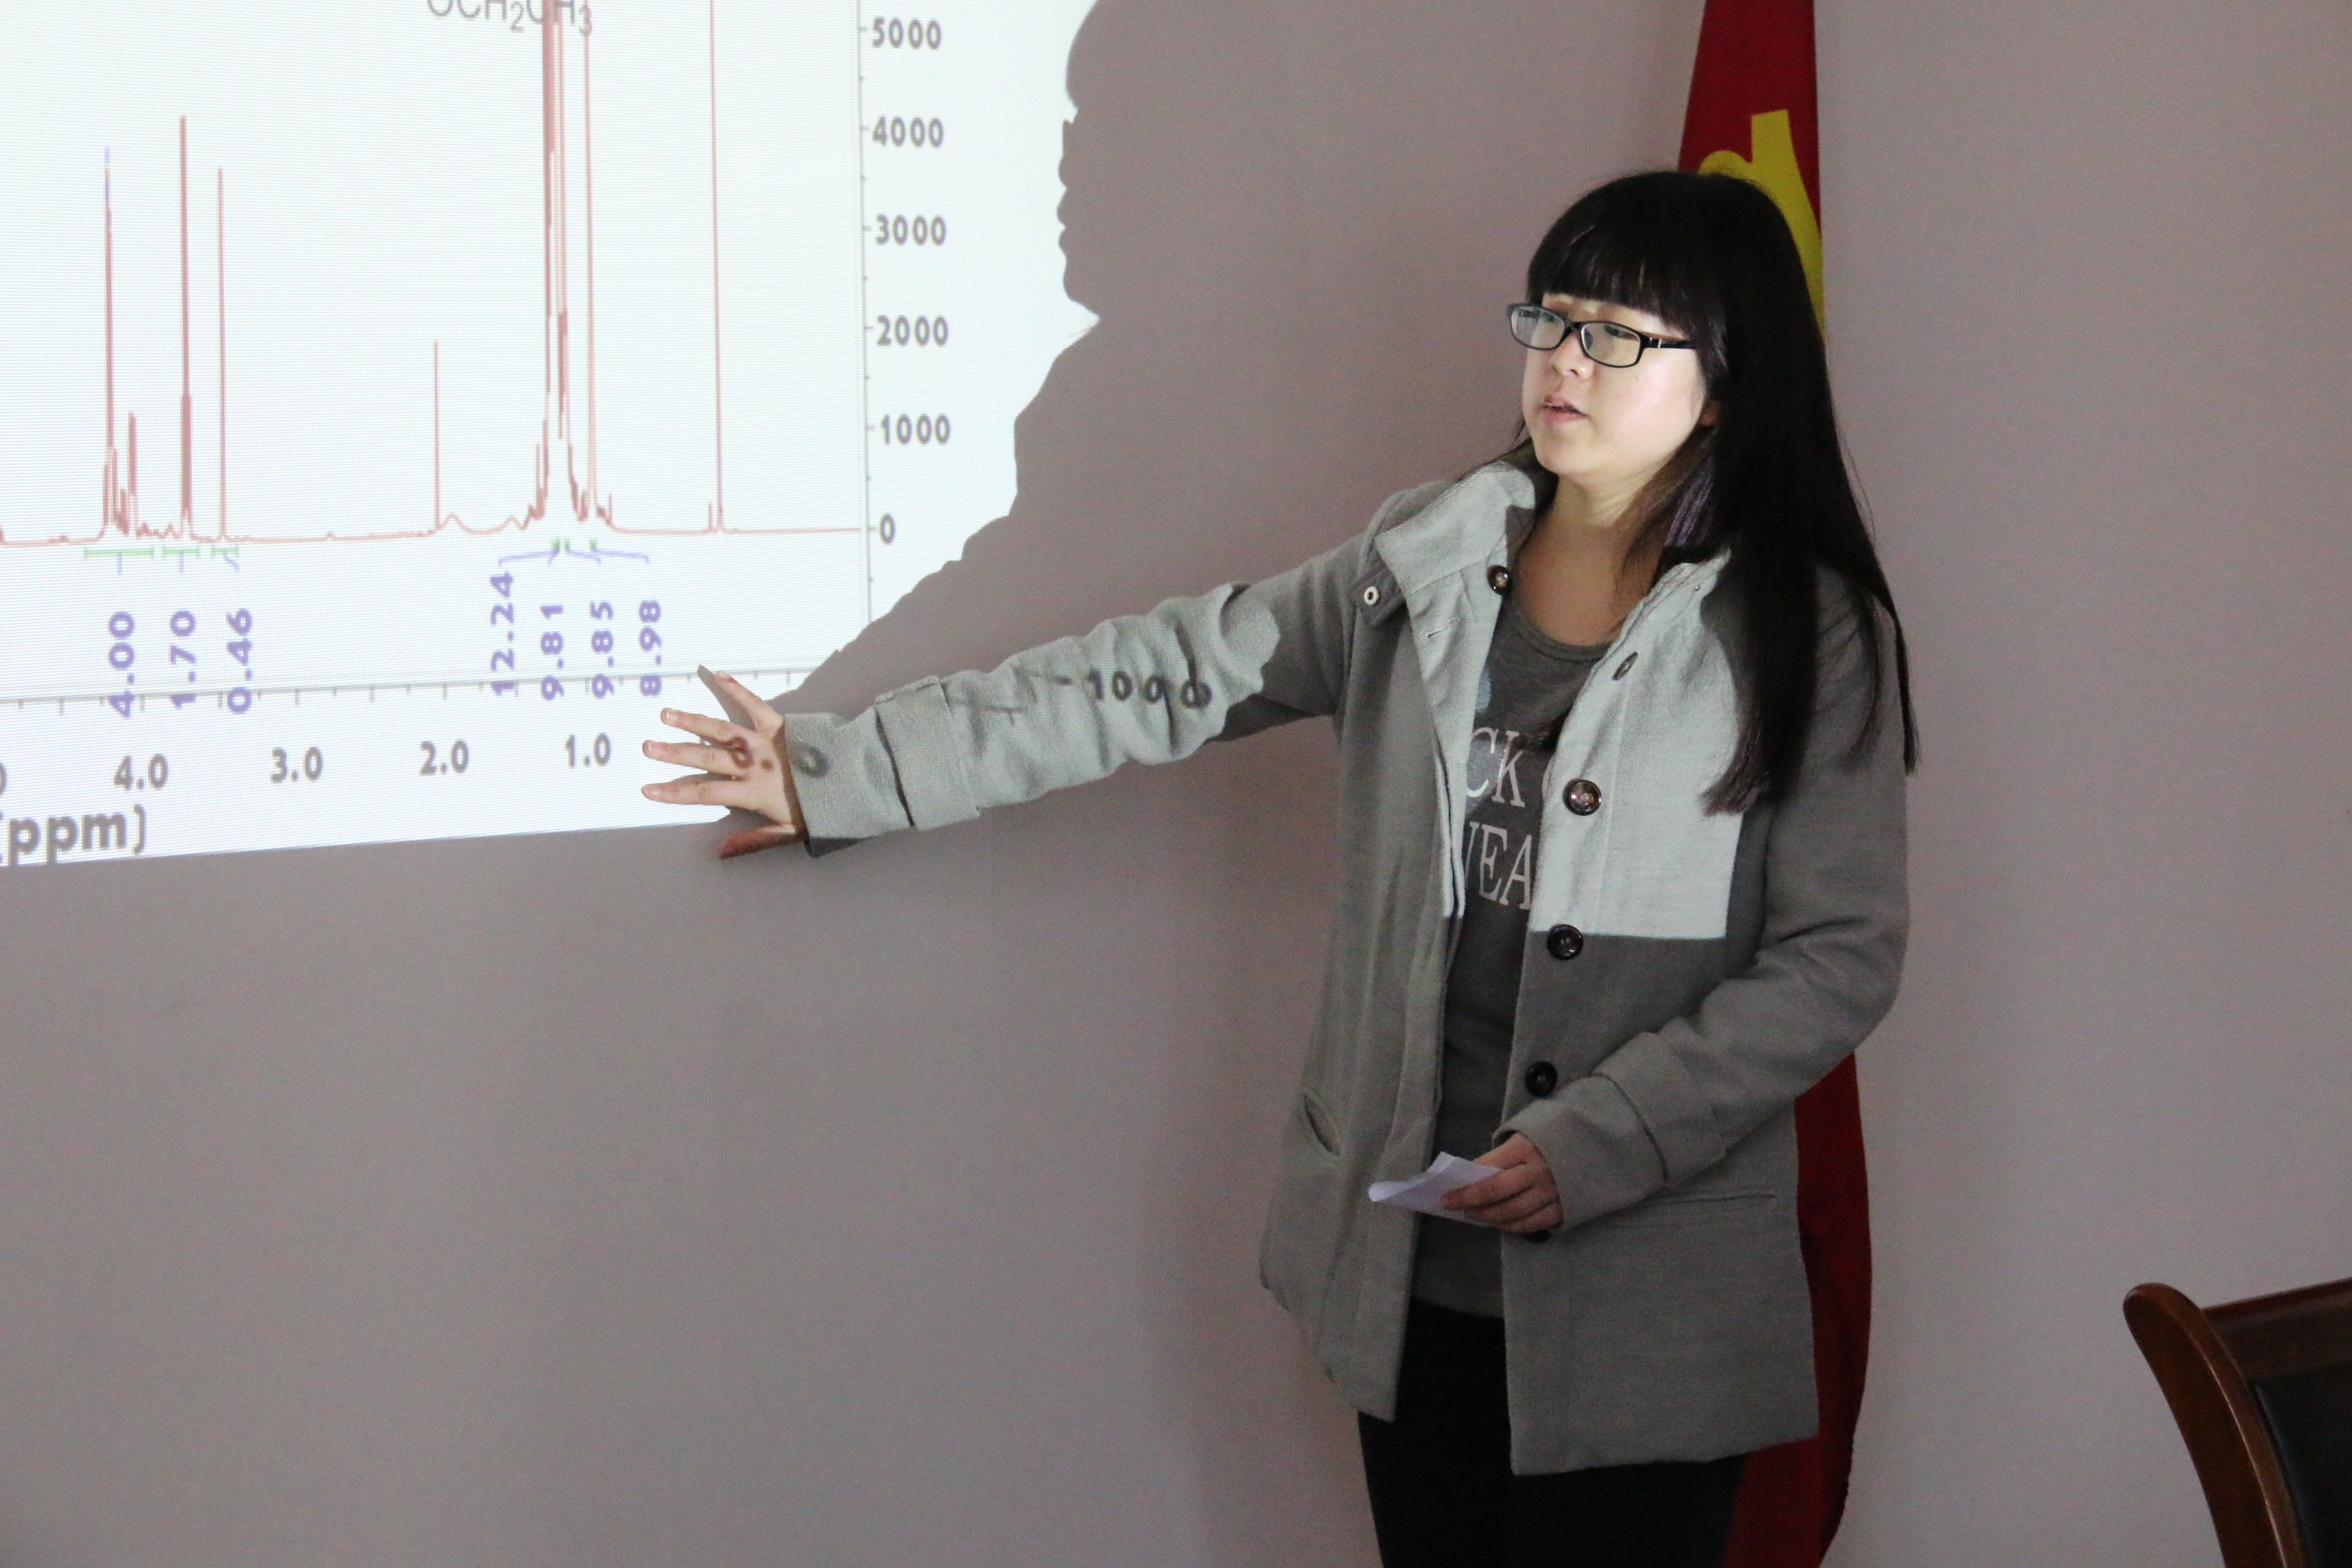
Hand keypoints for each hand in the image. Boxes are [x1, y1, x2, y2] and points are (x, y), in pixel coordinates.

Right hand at [640, 666, 805, 857]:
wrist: (854, 781)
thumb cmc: (822, 809)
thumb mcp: (789, 834)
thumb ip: (752, 841)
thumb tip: (719, 852)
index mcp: (753, 792)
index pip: (706, 793)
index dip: (675, 792)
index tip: (649, 789)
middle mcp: (753, 764)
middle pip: (706, 757)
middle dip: (675, 753)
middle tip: (648, 746)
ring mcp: (765, 741)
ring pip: (722, 729)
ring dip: (693, 721)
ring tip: (666, 714)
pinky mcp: (780, 723)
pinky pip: (754, 703)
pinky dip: (736, 688)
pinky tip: (717, 675)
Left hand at [1444, 1133, 1562, 1233]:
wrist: (1596, 1141)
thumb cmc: (1552, 1134)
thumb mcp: (1525, 1133)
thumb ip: (1501, 1154)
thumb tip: (1473, 1176)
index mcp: (1525, 1148)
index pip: (1486, 1171)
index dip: (1463, 1186)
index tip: (1444, 1194)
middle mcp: (1538, 1172)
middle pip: (1495, 1195)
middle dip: (1469, 1203)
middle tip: (1453, 1207)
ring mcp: (1553, 1193)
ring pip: (1512, 1213)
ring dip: (1488, 1217)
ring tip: (1473, 1215)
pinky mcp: (1565, 1208)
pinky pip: (1532, 1224)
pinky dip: (1512, 1227)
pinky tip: (1499, 1223)